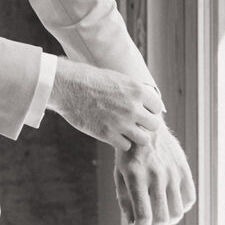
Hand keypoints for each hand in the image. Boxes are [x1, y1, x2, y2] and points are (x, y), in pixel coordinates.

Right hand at [46, 58, 163, 149]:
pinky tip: (113, 134)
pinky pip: (126, 146)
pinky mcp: (108, 134)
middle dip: (145, 124)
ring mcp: (121, 123)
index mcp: (136, 90)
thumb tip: (147, 102)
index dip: (149, 110)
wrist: (67, 86)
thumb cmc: (90, 79)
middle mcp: (132, 107)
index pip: (157, 108)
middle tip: (134, 122)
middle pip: (154, 125)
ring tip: (125, 130)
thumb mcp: (117, 78)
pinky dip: (121, 142)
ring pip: (143, 139)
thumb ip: (134, 92)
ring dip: (135, 136)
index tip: (141, 110)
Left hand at [114, 121, 195, 224]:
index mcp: (135, 175)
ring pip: (178, 210)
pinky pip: (189, 198)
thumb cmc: (127, 151)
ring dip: (170, 220)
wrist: (144, 125)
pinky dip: (183, 207)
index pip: (144, 214)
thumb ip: (124, 199)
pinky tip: (172, 204)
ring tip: (162, 217)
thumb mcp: (119, 172)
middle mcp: (155, 174)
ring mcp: (171, 171)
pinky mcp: (183, 168)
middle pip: (162, 216)